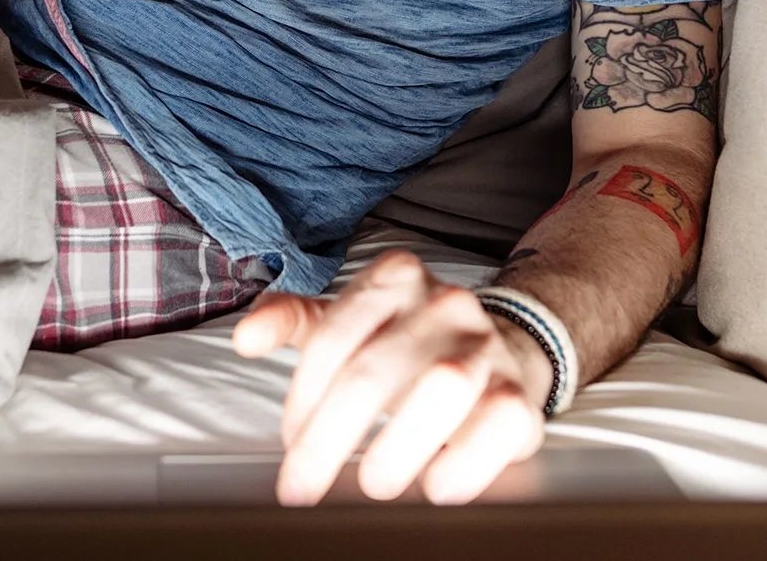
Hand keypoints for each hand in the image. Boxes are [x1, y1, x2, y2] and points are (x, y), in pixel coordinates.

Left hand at [232, 249, 547, 505]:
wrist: (504, 348)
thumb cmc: (408, 343)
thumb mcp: (347, 319)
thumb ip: (293, 322)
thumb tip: (245, 338)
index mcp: (394, 277)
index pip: (331, 339)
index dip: (301, 400)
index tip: (290, 443)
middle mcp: (444, 303)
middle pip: (372, 372)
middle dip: (326, 440)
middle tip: (301, 489)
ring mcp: (486, 347)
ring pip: (441, 389)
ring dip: (397, 448)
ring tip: (372, 484)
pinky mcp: (520, 394)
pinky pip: (497, 426)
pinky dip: (462, 463)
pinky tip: (434, 486)